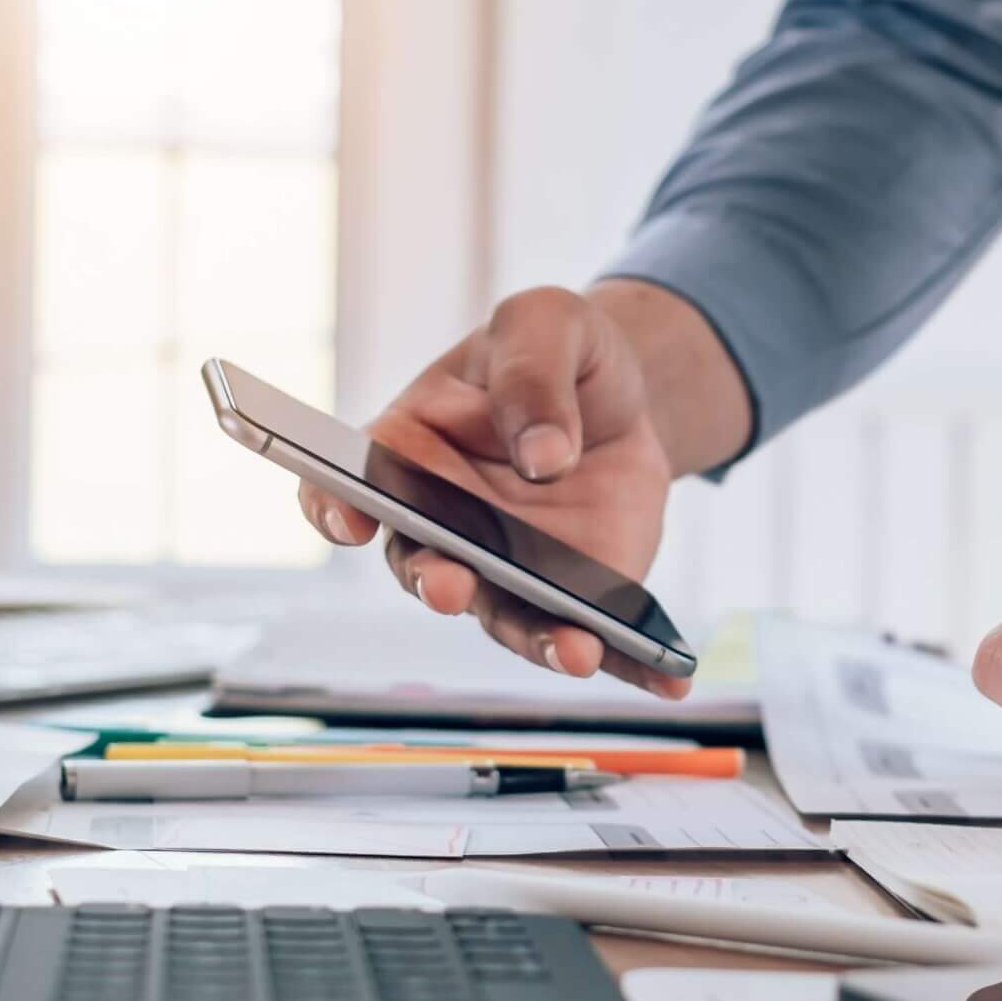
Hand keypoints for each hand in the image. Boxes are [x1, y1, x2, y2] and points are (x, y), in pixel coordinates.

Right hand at [299, 280, 746, 693]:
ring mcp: (507, 572)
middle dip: (435, 582)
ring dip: (536, 641)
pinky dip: (631, 665)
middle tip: (448, 585)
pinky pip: (598, 640)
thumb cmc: (556, 354)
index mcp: (408, 455)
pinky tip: (669, 676)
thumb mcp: (546, 324)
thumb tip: (544, 455)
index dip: (332, 509)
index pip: (344, 489)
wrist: (623, 393)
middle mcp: (444, 530)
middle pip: (422, 568)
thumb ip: (531, 371)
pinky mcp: (573, 596)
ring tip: (574, 651)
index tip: (347, 518)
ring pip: (508, 618)